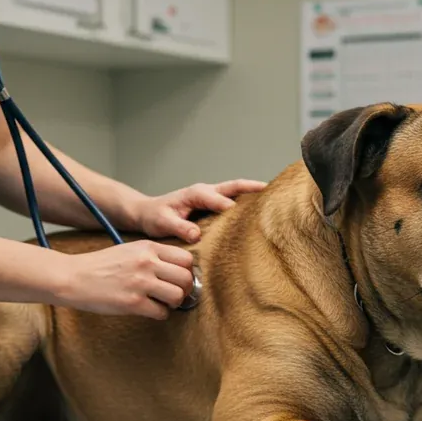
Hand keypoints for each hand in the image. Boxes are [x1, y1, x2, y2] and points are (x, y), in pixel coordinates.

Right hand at [56, 240, 193, 319]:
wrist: (73, 277)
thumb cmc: (101, 266)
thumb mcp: (130, 250)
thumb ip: (153, 256)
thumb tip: (179, 270)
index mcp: (148, 247)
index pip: (186, 258)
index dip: (186, 271)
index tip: (178, 278)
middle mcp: (147, 263)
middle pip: (186, 277)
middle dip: (184, 289)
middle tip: (174, 294)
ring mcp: (140, 283)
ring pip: (177, 296)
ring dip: (174, 303)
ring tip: (162, 303)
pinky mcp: (133, 303)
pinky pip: (161, 312)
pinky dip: (159, 314)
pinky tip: (150, 310)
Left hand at [134, 179, 266, 242]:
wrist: (147, 212)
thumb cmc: (154, 216)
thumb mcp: (162, 222)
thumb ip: (178, 227)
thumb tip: (196, 234)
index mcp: (195, 194)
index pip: (215, 197)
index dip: (226, 204)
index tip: (237, 211)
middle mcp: (206, 191)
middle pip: (234, 186)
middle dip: (252, 187)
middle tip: (272, 190)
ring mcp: (211, 196)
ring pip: (236, 191)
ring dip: (253, 193)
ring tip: (273, 199)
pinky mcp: (212, 204)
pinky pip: (233, 200)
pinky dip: (246, 201)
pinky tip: (258, 211)